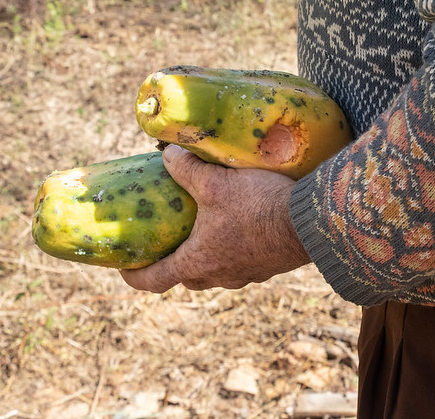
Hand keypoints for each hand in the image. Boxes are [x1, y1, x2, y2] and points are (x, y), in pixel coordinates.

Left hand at [119, 145, 311, 292]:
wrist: (310, 222)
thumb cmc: (258, 206)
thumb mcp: (216, 182)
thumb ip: (186, 168)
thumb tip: (167, 154)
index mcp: (197, 262)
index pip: (153, 281)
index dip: (133, 275)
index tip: (124, 266)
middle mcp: (218, 276)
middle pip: (184, 276)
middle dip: (172, 261)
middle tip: (166, 239)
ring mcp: (245, 275)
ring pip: (214, 270)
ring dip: (204, 254)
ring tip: (203, 228)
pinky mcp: (266, 268)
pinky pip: (239, 263)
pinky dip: (230, 249)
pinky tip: (238, 225)